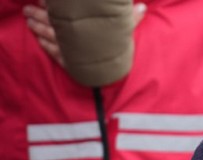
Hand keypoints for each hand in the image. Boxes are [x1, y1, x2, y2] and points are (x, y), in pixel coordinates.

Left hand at [23, 1, 146, 69]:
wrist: (116, 76)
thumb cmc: (120, 50)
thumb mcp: (126, 31)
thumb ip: (132, 18)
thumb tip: (142, 7)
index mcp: (85, 25)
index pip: (64, 11)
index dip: (53, 5)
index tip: (44, 0)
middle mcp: (74, 36)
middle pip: (53, 22)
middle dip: (39, 14)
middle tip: (28, 9)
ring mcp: (70, 50)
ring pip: (50, 36)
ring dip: (37, 27)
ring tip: (28, 21)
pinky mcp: (69, 63)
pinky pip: (54, 53)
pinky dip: (45, 45)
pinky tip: (38, 40)